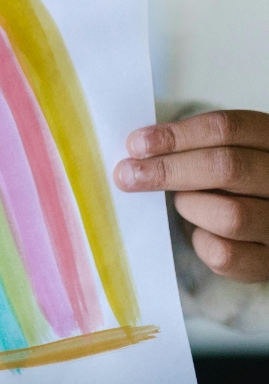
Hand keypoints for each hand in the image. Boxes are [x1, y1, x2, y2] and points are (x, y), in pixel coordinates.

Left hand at [115, 111, 268, 283]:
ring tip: (180, 203)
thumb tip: (137, 149)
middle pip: (226, 167)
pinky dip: (200, 242)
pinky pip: (226, 255)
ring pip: (230, 215)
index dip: (176, 135)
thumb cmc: (233, 180)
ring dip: (190, 206)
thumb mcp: (222, 149)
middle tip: (127, 175)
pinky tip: (198, 233)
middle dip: (167, 170)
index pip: (225, 128)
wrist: (264, 220)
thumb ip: (192, 145)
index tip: (135, 144)